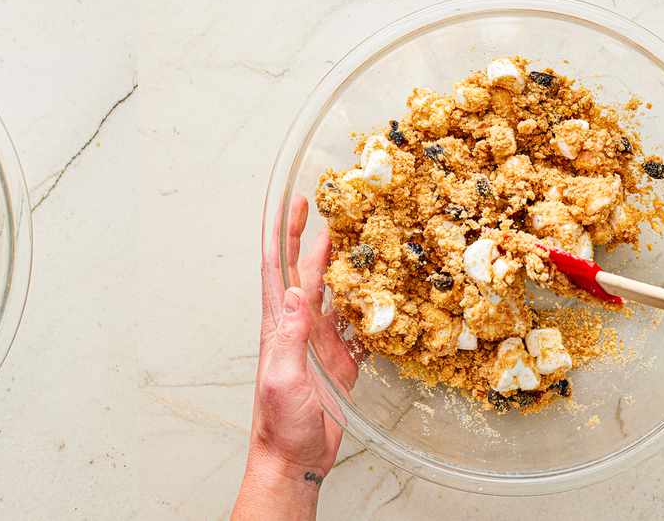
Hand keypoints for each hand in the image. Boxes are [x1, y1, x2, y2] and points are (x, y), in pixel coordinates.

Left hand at [232, 195, 358, 520]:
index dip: (283, 234)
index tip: (293, 205)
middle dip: (315, 238)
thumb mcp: (282, 378)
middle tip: (332, 208)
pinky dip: (369, 308)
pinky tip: (384, 293)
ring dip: (344, 268)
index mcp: (279, 324)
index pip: (278, 268)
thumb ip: (290, 336)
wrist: (294, 458)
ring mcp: (321, 341)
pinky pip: (357, 326)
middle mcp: (298, 325)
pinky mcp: (340, 361)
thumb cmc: (279, 423)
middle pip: (307, 271)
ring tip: (362, 240)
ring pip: (334, 294)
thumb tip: (295, 292)